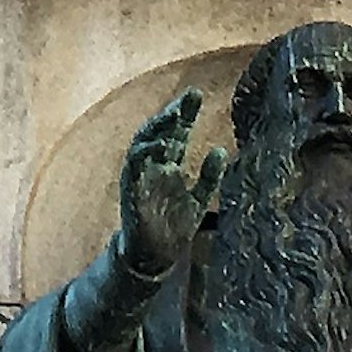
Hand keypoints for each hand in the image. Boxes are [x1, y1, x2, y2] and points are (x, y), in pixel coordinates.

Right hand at [116, 90, 214, 290]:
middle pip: (161, 132)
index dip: (185, 114)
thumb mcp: (199, 200)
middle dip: (172, 113)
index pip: (177, 134)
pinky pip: (133, 166)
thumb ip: (210, 177)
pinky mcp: (131, 190)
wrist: (155, 257)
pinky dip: (144, 153)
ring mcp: (141, 177)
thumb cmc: (174, 228)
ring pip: (143, 143)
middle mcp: (154, 167)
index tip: (196, 94)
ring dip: (157, 128)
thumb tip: (220, 150)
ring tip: (174, 116)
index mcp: (170, 167)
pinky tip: (159, 145)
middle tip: (189, 97)